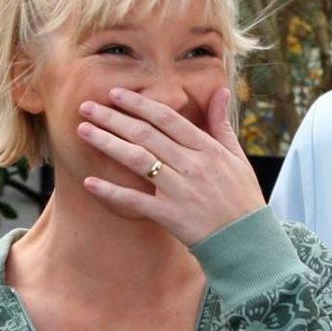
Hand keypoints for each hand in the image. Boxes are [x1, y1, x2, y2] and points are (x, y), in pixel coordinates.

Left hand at [78, 86, 266, 245]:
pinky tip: (89, 182)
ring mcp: (179, 190)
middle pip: (145, 134)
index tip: (115, 93)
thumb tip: (220, 90)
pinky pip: (135, 200)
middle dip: (113, 118)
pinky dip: (111, 191)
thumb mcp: (237, 157)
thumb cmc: (241, 196)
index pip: (166, 118)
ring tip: (83, 131)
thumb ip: (221, 124)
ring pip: (137, 159)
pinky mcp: (170, 215)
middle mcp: (191, 165)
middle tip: (86, 107)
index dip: (139, 104)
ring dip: (107, 143)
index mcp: (206, 148)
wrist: (248, 240)